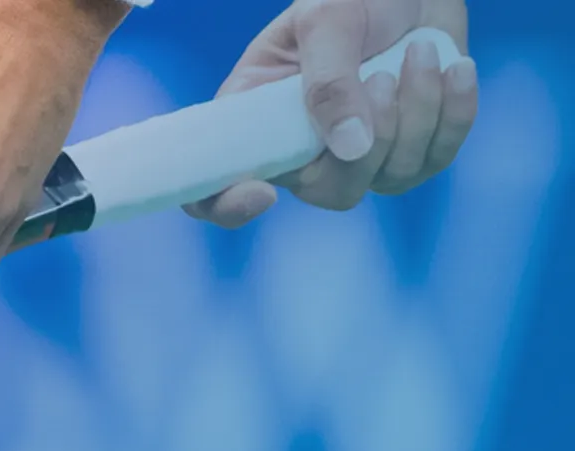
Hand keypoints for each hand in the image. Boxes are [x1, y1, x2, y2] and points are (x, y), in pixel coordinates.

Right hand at [185, 0, 476, 227]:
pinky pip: (436, 156)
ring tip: (422, 53)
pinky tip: (453, 69)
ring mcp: (360, 154)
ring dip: (419, 112)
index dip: (226, 205)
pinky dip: (452, 113)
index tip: (262, 194)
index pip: (220, 183)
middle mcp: (303, 146)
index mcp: (256, 116)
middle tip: (383, 77)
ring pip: (392, 174)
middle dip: (373, 142)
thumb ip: (330, 83)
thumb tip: (349, 148)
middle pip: (331, 190)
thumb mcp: (327, 22)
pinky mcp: (413, 148)